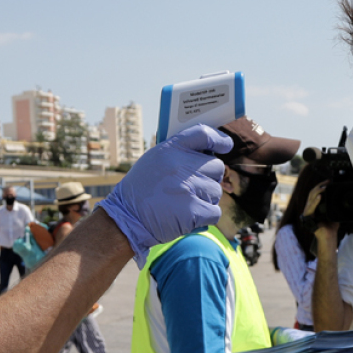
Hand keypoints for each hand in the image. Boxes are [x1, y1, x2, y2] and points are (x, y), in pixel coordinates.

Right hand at [96, 124, 230, 266]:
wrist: (127, 218)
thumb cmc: (141, 190)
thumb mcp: (154, 161)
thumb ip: (178, 154)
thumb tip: (206, 155)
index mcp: (171, 149)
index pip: (203, 134)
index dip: (219, 140)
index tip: (226, 145)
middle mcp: (181, 165)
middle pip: (216, 167)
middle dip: (208, 178)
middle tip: (191, 188)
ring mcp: (188, 188)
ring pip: (216, 191)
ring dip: (206, 200)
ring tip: (184, 204)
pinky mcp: (193, 210)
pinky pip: (214, 212)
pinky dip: (205, 217)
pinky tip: (188, 217)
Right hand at [305, 182, 339, 242]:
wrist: (329, 237)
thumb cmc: (331, 227)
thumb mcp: (334, 213)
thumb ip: (335, 205)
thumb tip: (341, 197)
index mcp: (315, 206)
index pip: (315, 193)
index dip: (321, 185)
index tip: (329, 181)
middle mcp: (310, 208)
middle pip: (312, 193)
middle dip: (320, 186)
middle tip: (328, 182)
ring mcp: (308, 212)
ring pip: (310, 198)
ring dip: (318, 191)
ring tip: (324, 187)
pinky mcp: (308, 218)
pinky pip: (310, 208)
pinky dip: (315, 202)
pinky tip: (320, 196)